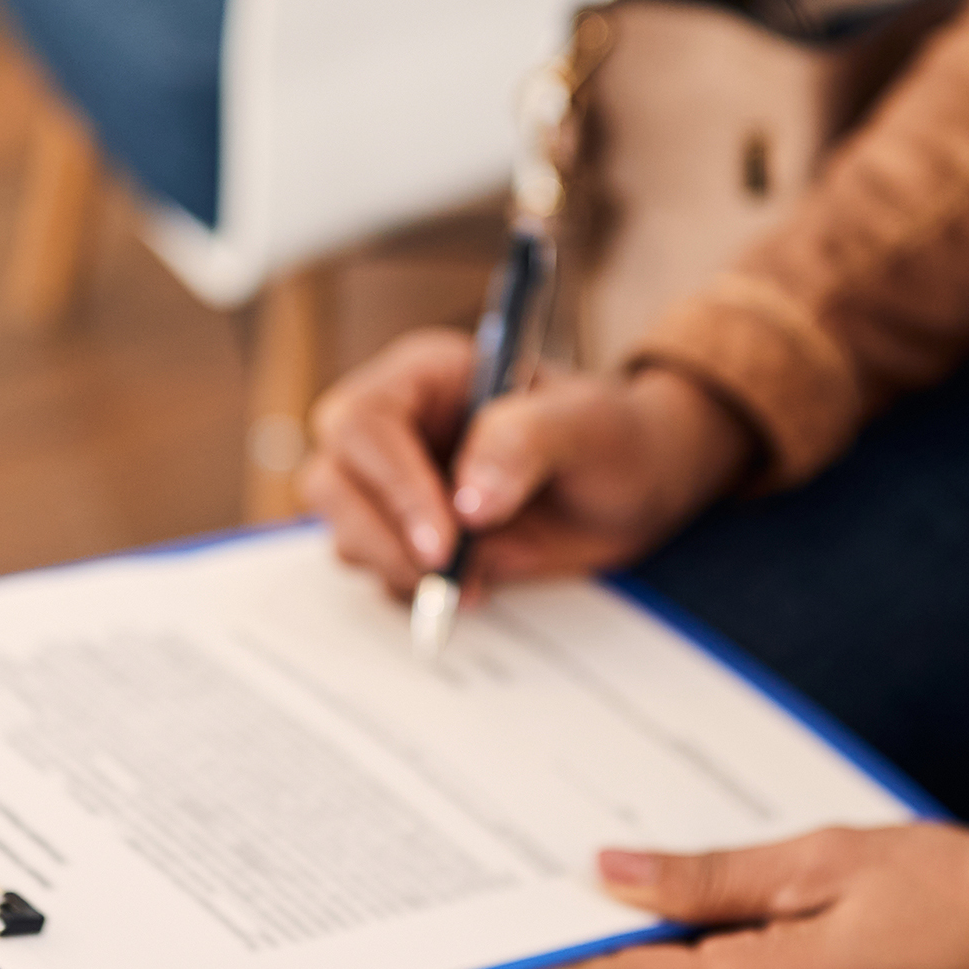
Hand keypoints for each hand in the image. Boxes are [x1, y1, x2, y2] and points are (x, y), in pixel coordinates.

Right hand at [298, 330, 760, 594]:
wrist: (634, 489)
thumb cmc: (613, 436)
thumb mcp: (586, 424)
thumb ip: (525, 443)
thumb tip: (468, 502)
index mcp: (427, 376)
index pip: (368, 422)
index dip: (394, 484)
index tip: (445, 539)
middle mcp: (398, 426)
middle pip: (333, 478)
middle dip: (381, 536)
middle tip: (446, 574)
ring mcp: (396, 485)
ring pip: (343, 529)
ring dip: (396, 567)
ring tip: (474, 581)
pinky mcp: (407, 535)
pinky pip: (377, 570)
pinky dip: (412, 592)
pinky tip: (473, 588)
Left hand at [533, 826, 968, 968]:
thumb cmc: (963, 896)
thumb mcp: (824, 859)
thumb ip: (709, 876)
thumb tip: (612, 877)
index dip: (552, 955)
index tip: (502, 914)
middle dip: (621, 927)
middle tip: (591, 849)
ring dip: (682, 936)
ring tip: (692, 859)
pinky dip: (727, 955)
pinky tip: (750, 900)